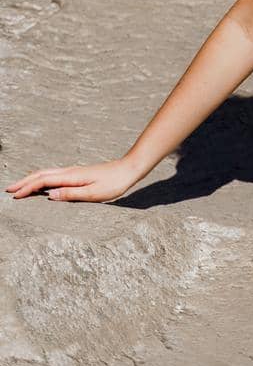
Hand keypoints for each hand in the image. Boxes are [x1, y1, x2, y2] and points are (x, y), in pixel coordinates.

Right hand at [5, 158, 137, 202]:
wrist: (129, 169)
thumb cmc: (114, 183)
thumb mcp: (94, 193)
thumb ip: (71, 194)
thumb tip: (49, 196)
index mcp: (72, 177)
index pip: (43, 181)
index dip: (27, 188)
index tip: (14, 196)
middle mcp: (70, 171)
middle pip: (41, 174)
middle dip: (24, 182)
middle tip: (9, 190)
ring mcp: (73, 172)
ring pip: (47, 173)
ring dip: (31, 180)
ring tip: (20, 187)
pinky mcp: (78, 174)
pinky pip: (54, 175)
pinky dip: (42, 179)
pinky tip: (41, 185)